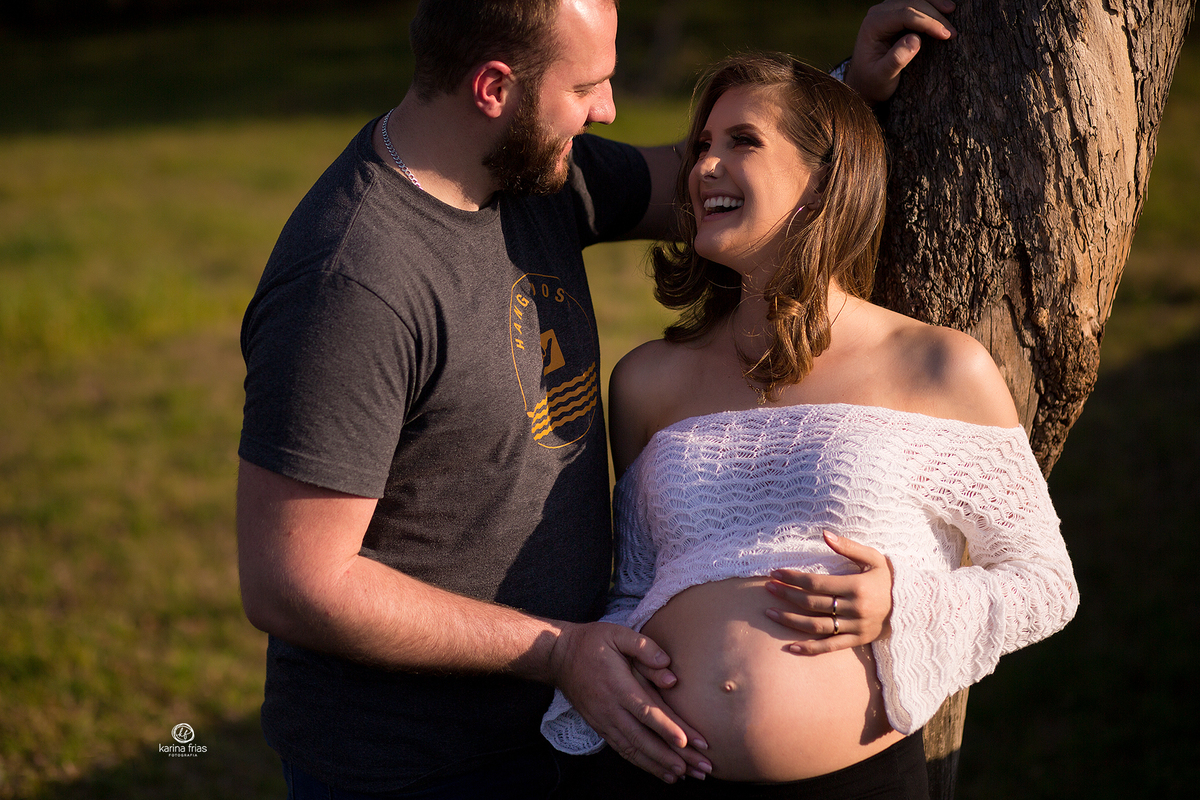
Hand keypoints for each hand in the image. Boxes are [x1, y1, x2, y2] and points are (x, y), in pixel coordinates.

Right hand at [549, 621, 711, 781]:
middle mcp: (611, 709)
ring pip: (635, 750)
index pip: (646, 711)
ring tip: (687, 774)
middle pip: (644, 738)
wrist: (559, 658)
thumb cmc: (592, 642)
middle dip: (674, 755)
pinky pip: (624, 751)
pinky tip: (663, 772)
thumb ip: (645, 648)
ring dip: (661, 765)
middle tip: (700, 767)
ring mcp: (604, 722)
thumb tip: (670, 673)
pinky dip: (644, 764)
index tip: (688, 742)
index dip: (667, 728)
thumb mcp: (618, 634)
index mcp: (618, 686)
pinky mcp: (601, 728)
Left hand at [763, 531, 893, 654]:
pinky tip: (789, 647)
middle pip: (812, 603)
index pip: (816, 583)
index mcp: (856, 586)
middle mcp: (855, 609)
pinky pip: (829, 647)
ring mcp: (855, 627)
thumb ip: (848, 546)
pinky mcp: (857, 641)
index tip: (775, 572)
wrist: (912, 605)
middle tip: (767, 588)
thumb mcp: (873, 558)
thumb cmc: (888, 578)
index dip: (793, 578)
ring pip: (816, 626)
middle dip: (786, 594)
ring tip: (769, 612)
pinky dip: (809, 648)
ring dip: (790, 620)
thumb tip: (824, 534)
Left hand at [845, 0, 956, 103]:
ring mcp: (886, 11)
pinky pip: (913, 4)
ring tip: (952, 11)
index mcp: (873, 25)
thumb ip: (896, 59)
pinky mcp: (894, 14)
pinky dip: (929, 6)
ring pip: (914, 0)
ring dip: (934, 5)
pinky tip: (943, 10)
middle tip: (953, 32)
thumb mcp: (882, 77)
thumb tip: (916, 40)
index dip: (928, 23)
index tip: (946, 35)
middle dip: (934, 16)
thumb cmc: (872, 82)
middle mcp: (878, 13)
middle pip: (911, 4)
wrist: (863, 83)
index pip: (905, 15)